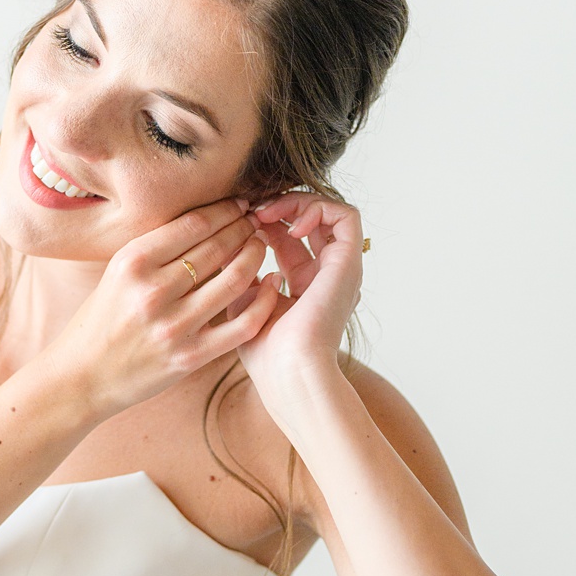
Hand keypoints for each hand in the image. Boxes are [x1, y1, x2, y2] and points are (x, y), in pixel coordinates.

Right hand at [45, 198, 278, 418]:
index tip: (240, 204)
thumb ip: (159, 250)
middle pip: (217, 247)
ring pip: (235, 279)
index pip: (194, 224)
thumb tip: (208, 220)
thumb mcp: (118, 274)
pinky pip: (242, 324)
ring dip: (255, 256)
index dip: (225, 210)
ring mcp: (173, 326)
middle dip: (244, 228)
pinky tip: (271, 284)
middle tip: (257, 221)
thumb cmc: (102, 320)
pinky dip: (263, 301)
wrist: (81, 377)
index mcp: (132, 263)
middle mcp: (152, 291)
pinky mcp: (190, 357)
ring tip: (261, 245)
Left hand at [237, 192, 365, 406]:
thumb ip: (240, 275)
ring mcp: (341, 267)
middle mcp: (326, 274)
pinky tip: (290, 225)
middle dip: (281, 207)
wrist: (291, 372)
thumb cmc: (267, 354)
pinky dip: (318, 209)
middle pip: (311, 221)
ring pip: (330, 212)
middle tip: (253, 211)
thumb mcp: (244, 304)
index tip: (239, 220)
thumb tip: (226, 246)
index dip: (265, 221)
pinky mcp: (349, 263)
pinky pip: (346, 216)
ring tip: (269, 213)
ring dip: (298, 203)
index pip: (288, 238)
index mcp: (304, 285)